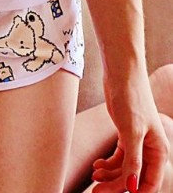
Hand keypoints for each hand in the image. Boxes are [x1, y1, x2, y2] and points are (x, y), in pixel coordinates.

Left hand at [91, 73, 168, 191]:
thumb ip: (133, 160)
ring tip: (94, 175)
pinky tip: (96, 165)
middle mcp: (151, 149)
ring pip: (125, 169)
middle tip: (96, 191)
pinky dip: (108, 164)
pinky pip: (119, 157)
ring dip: (110, 176)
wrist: (121, 72)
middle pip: (134, 177)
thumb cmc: (131, 97)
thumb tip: (132, 186)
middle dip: (116, 186)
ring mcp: (138, 142)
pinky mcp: (126, 134)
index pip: (149, 184)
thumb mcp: (132, 131)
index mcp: (159, 151)